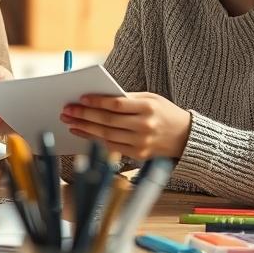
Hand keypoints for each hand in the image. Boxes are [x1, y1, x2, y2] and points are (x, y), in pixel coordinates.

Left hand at [60, 92, 191, 159]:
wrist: (186, 137)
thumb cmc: (165, 113)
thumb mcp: (151, 99)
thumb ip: (127, 98)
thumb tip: (98, 97)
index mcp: (149, 108)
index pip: (117, 105)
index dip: (97, 101)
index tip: (80, 98)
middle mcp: (145, 127)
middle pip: (108, 121)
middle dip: (84, 115)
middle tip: (67, 110)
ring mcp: (141, 143)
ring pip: (107, 135)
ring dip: (85, 128)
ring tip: (70, 121)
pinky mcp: (138, 155)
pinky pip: (112, 146)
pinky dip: (95, 140)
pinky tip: (83, 132)